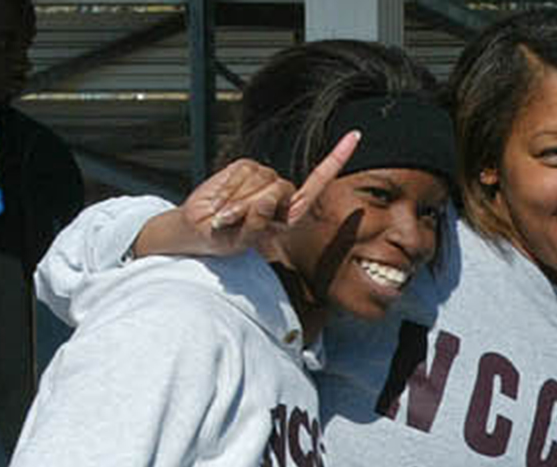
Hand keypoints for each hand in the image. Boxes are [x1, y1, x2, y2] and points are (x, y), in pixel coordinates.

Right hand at [131, 131, 360, 259]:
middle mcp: (281, 192)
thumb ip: (258, 223)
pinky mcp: (243, 166)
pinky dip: (229, 190)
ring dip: (239, 203)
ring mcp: (263, 177)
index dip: (335, 159)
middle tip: (236, 223)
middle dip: (256, 208)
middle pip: (281, 189)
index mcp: (291, 212)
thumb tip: (266, 197)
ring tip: (228, 215)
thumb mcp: (244, 240)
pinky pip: (241, 174)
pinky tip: (221, 203)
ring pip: (261, 182)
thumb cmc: (227, 239)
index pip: (317, 183)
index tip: (355, 135)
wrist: (200, 229)